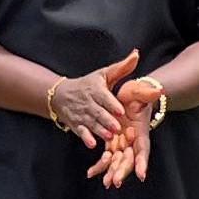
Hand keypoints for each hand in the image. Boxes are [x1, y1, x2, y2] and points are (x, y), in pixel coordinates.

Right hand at [46, 51, 141, 166]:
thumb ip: (122, 67)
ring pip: (91, 123)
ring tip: (109, 136)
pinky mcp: (76, 125)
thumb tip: (136, 54)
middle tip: (117, 128)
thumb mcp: (104, 74)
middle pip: (98, 112)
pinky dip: (86, 138)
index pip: (104, 97)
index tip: (121, 111)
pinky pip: (81, 132)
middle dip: (107, 120)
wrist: (61, 95)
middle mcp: (88, 102)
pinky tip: (92, 144)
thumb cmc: (88, 84)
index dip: (112, 104)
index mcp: (96, 89)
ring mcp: (81, 114)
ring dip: (99, 130)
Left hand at [92, 67, 167, 187]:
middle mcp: (133, 141)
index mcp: (141, 132)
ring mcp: (123, 143)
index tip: (141, 175)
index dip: (142, 162)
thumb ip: (147, 93)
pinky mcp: (112, 143)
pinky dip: (100, 165)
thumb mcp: (141, 91)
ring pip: (118, 161)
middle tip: (115, 181)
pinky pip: (106, 157)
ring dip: (112, 172)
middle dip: (123, 171)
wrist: (129, 94)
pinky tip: (91, 173)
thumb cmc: (137, 93)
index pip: (143, 149)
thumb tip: (158, 91)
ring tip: (106, 182)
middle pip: (130, 160)